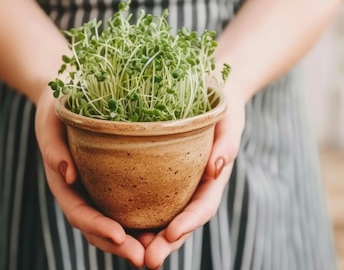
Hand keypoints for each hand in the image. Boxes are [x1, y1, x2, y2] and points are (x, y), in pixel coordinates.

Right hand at [34, 87, 145, 266]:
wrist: (70, 98)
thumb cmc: (58, 106)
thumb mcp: (50, 119)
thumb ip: (53, 147)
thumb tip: (67, 175)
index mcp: (63, 184)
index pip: (78, 213)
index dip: (97, 227)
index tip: (119, 235)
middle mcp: (81, 195)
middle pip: (98, 230)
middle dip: (120, 247)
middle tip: (144, 258)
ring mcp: (97, 194)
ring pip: (115, 227)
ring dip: (135, 243)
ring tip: (158, 252)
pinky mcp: (114, 188)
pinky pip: (128, 211)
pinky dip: (143, 224)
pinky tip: (166, 230)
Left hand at [138, 83, 245, 268]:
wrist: (210, 90)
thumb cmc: (221, 102)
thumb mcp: (229, 117)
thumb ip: (227, 142)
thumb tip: (217, 168)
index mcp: (213, 177)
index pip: (203, 206)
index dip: (189, 223)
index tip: (171, 234)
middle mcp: (194, 187)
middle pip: (181, 223)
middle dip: (164, 244)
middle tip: (147, 261)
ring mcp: (178, 187)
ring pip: (162, 219)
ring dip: (147, 239)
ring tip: (129, 252)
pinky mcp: (160, 179)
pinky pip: (147, 202)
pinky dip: (134, 217)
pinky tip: (115, 226)